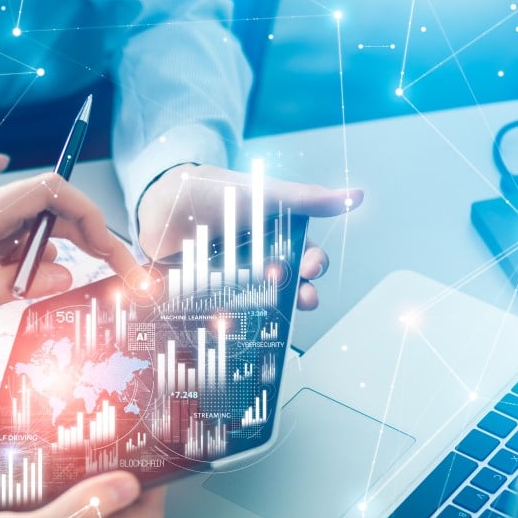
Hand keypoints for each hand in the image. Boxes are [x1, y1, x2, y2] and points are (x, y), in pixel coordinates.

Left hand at [0, 172, 142, 324]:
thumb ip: (23, 285)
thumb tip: (66, 277)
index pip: (55, 191)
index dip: (90, 214)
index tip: (111, 248)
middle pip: (52, 212)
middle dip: (86, 242)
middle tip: (115, 276)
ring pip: (32, 235)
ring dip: (40, 266)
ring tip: (11, 299)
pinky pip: (9, 248)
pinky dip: (15, 271)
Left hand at [136, 164, 363, 309]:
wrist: (161, 201)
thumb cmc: (214, 192)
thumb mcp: (263, 194)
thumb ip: (307, 199)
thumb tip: (356, 196)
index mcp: (276, 238)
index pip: (305, 257)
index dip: (313, 265)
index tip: (313, 267)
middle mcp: (258, 262)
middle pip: (286, 286)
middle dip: (299, 295)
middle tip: (304, 299)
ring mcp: (234, 279)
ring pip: (259, 303)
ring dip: (268, 311)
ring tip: (272, 315)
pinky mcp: (207, 294)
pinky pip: (224, 312)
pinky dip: (230, 320)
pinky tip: (234, 325)